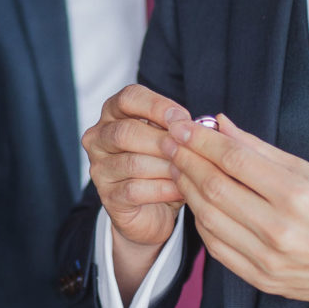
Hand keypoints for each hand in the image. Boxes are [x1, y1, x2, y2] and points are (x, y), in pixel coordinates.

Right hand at [81, 84, 189, 248]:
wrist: (154, 209)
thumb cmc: (164, 166)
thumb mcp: (174, 140)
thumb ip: (184, 128)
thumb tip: (209, 125)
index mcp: (114, 114)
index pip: (128, 98)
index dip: (157, 105)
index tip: (183, 118)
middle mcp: (99, 137)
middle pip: (126, 131)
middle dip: (163, 140)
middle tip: (189, 149)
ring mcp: (100, 168)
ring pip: (132, 162)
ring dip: (167, 167)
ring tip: (190, 171)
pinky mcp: (108, 196)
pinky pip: (135, 189)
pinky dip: (163, 189)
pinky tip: (181, 190)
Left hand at [166, 115, 308, 307]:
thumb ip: (262, 150)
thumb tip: (221, 124)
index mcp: (297, 198)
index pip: (235, 161)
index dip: (203, 141)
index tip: (184, 127)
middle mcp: (279, 230)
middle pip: (214, 188)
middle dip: (186, 160)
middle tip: (171, 143)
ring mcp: (267, 259)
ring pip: (208, 218)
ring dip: (187, 189)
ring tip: (178, 168)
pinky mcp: (260, 279)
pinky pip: (216, 247)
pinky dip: (201, 221)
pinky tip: (197, 201)